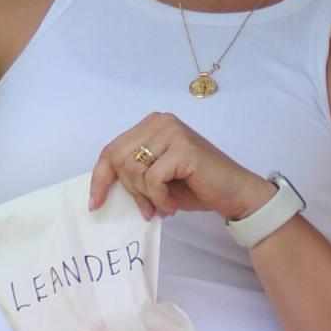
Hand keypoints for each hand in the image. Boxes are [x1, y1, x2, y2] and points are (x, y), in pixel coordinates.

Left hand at [90, 114, 273, 225]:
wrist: (235, 194)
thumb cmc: (196, 186)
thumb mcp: (157, 177)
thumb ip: (133, 172)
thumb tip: (100, 188)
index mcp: (152, 124)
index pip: (112, 149)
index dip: (100, 177)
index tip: (95, 203)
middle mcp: (161, 121)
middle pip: (118, 158)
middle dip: (129, 191)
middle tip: (147, 208)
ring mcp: (172, 132)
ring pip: (133, 169)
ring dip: (145, 196)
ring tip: (162, 206)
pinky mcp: (183, 148)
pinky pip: (153, 179)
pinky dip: (160, 198)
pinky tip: (173, 204)